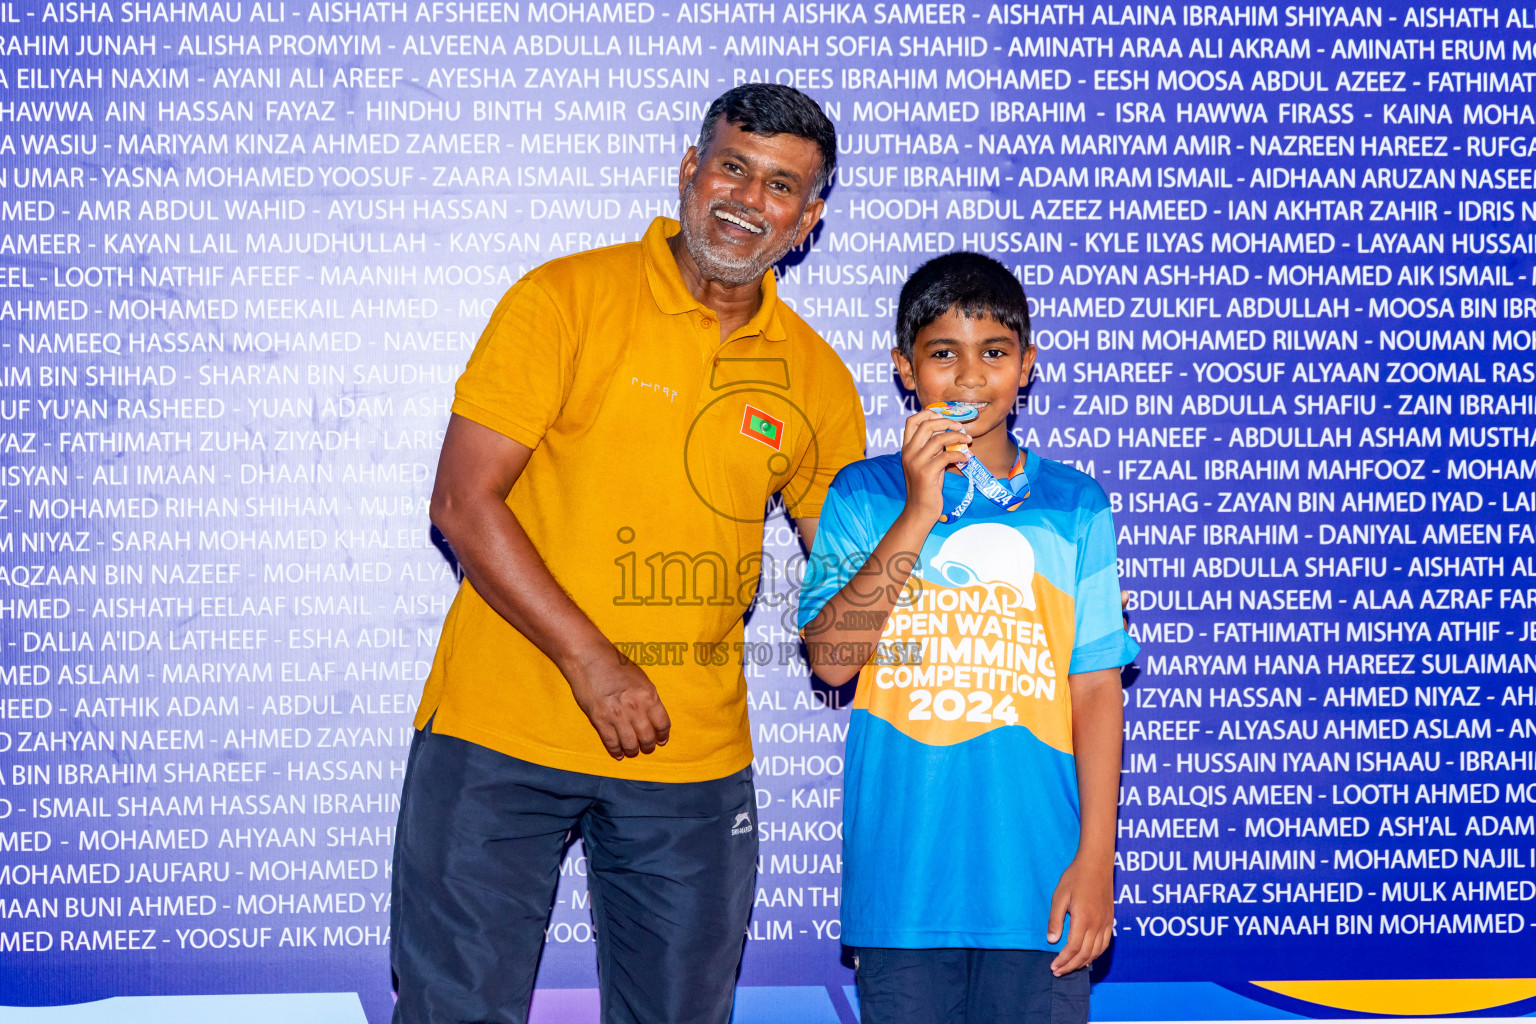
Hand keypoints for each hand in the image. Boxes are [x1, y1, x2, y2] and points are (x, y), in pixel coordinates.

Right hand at [565, 646, 671, 758]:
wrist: (588, 658)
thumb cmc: (615, 665)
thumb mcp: (640, 678)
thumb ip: (648, 698)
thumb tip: (654, 717)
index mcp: (649, 695)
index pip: (663, 724)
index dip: (663, 735)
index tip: (661, 740)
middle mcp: (635, 707)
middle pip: (648, 737)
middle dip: (649, 746)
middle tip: (647, 747)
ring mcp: (617, 715)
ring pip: (631, 744)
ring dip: (633, 751)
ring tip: (633, 751)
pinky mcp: (600, 720)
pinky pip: (611, 742)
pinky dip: (616, 751)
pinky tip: (618, 753)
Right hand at [899, 409, 968, 524]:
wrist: (919, 510)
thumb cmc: (927, 486)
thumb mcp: (927, 463)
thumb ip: (933, 448)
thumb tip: (950, 432)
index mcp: (906, 448)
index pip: (912, 421)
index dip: (929, 414)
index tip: (945, 417)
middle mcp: (908, 453)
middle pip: (927, 425)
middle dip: (947, 422)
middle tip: (960, 427)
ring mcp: (916, 463)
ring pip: (938, 438)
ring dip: (957, 437)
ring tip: (968, 441)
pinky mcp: (926, 473)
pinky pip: (946, 456)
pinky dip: (959, 455)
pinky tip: (965, 458)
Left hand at [1046, 854, 1113, 976]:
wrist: (1096, 864)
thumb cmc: (1075, 878)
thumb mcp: (1059, 896)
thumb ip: (1056, 920)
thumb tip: (1052, 940)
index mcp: (1083, 919)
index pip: (1073, 948)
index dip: (1063, 960)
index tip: (1053, 967)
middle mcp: (1097, 924)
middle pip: (1085, 954)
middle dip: (1071, 966)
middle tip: (1058, 971)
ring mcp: (1106, 923)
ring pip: (1096, 952)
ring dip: (1083, 963)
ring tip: (1070, 967)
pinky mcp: (1110, 920)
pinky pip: (1105, 944)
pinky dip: (1095, 954)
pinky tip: (1087, 956)